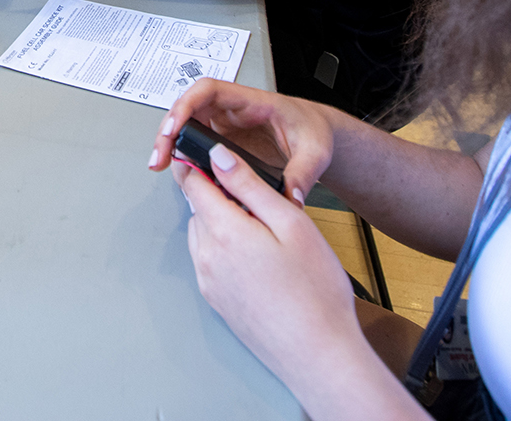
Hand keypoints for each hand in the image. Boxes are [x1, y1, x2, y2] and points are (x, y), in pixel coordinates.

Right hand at [151, 79, 334, 204]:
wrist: (317, 134)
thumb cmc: (313, 131)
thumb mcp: (315, 152)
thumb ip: (303, 173)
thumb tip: (290, 198)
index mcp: (252, 102)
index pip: (210, 90)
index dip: (187, 105)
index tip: (175, 127)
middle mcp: (233, 108)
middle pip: (189, 106)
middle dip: (169, 129)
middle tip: (159, 156)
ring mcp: (225, 123)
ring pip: (186, 121)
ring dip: (169, 140)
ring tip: (160, 164)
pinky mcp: (223, 139)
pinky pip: (194, 138)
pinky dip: (181, 152)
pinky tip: (176, 169)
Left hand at [177, 148, 372, 402]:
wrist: (319, 354)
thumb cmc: (315, 291)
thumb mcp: (290, 222)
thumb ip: (249, 185)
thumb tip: (219, 157)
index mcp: (222, 232)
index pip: (191, 184)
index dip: (198, 164)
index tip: (209, 156)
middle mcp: (206, 257)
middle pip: (198, 210)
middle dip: (219, 197)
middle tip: (258, 202)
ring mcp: (209, 283)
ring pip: (204, 236)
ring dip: (223, 225)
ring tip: (265, 235)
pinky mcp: (217, 302)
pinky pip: (211, 262)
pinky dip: (226, 252)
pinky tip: (261, 262)